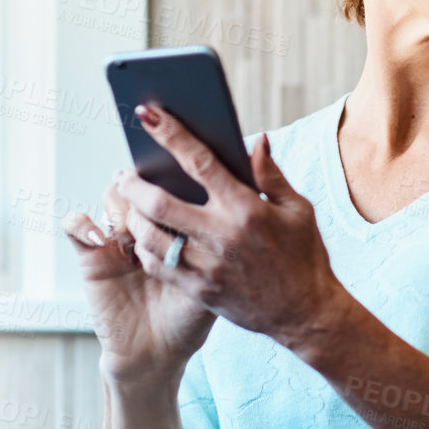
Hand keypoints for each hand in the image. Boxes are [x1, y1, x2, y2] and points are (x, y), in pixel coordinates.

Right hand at [62, 175, 215, 387]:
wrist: (157, 354)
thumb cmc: (189, 319)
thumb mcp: (215, 281)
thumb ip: (220, 244)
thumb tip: (238, 205)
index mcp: (178, 225)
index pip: (176, 183)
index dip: (180, 168)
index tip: (187, 165)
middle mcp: (148, 225)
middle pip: (144, 181)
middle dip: (150, 180)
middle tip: (161, 190)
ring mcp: (118, 237)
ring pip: (113, 195)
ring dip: (124, 203)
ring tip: (137, 225)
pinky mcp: (91, 256)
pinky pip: (75, 225)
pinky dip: (83, 223)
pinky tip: (102, 237)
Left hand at [109, 102, 346, 352]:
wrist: (306, 314)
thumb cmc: (305, 257)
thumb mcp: (298, 210)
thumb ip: (271, 175)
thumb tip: (256, 139)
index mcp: (247, 209)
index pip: (200, 162)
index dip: (170, 134)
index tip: (147, 114)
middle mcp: (222, 236)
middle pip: (159, 202)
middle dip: (133, 183)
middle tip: (123, 174)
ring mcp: (208, 266)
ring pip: (151, 237)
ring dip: (133, 217)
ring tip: (130, 206)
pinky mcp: (199, 291)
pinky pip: (158, 266)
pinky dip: (145, 249)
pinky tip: (145, 238)